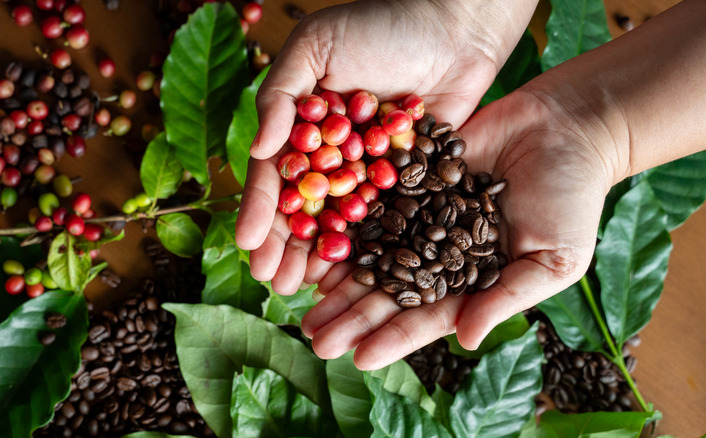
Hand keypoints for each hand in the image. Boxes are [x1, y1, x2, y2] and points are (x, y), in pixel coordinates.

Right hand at [236, 0, 537, 294]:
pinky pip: (382, 221)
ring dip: (320, 257)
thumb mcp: (316, 46)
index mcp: (300, 126)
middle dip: (286, 247)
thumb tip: (258, 150)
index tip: (250, 245)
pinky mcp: (405, 182)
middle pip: (303, 210)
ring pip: (339, 223)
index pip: (273, 175)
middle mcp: (330, 156)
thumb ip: (281, 95)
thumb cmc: (381, 24)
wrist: (455, 26)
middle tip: (276, 282)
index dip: (261, 211)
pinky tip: (353, 276)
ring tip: (305, 289)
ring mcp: (368, 172)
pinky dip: (367, 249)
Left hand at [301, 85, 620, 368]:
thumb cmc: (573, 196)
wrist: (567, 125)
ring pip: (372, 251)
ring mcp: (421, 214)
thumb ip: (507, 297)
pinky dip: (345, 222)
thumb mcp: (553, 257)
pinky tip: (314, 241)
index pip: (426, 315)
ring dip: (338, 277)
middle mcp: (438, 251)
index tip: (358, 358)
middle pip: (388, 289)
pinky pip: (372, 201)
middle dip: (352, 315)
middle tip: (313, 337)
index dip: (393, 337)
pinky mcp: (410, 177)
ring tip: (301, 299)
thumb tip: (468, 341)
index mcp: (471, 280)